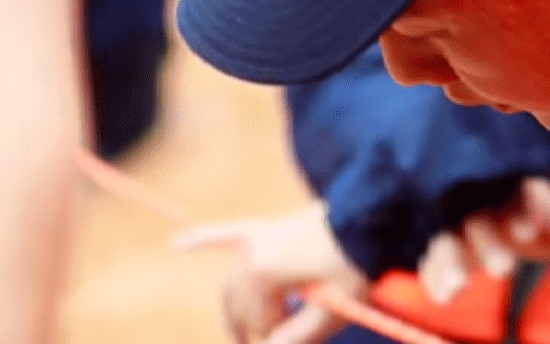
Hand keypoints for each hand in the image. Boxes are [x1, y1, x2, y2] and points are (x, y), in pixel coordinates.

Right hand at [174, 201, 367, 343]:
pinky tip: (177, 242)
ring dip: (235, 308)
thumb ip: (298, 337)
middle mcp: (252, 253)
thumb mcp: (332, 308)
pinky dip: (203, 239)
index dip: (274, 336)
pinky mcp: (265, 228)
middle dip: (252, 328)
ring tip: (240, 333)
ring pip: (232, 282)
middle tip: (260, 342)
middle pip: (239, 304)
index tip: (291, 339)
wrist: (371, 217)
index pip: (259, 322)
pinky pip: (226, 234)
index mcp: (265, 273)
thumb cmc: (355, 264)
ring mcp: (256, 237)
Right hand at [416, 177, 549, 304]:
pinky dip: (435, 278)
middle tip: (502, 270)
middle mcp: (483, 206)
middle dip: (490, 244)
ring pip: (450, 241)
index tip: (527, 233)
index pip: (519, 195)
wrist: (507, 217)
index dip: (523, 211)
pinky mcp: (442, 252)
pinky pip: (432, 262)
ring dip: (453, 264)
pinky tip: (443, 297)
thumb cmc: (539, 217)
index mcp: (517, 192)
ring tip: (459, 288)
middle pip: (481, 221)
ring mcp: (458, 228)